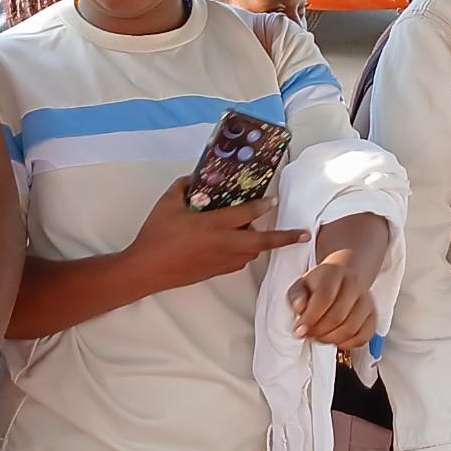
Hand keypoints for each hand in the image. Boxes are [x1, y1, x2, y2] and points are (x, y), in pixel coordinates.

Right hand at [127, 180, 307, 292]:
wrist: (147, 269)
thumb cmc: (157, 235)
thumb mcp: (168, 203)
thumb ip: (184, 187)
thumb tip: (195, 179)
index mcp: (215, 225)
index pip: (248, 213)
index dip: (264, 205)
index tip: (274, 200)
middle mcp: (224, 244)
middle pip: (263, 241)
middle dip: (285, 237)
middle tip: (303, 234)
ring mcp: (222, 260)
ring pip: (252, 252)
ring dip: (260, 243)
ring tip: (262, 234)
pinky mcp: (217, 272)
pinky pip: (239, 261)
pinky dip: (244, 253)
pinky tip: (237, 245)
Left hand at [289, 259, 378, 350]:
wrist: (343, 278)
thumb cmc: (319, 285)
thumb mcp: (302, 285)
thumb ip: (297, 296)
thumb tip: (300, 308)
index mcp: (334, 273)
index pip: (325, 297)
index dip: (310, 318)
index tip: (300, 330)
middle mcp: (354, 285)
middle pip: (338, 316)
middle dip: (319, 332)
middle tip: (308, 335)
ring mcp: (366, 301)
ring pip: (351, 329)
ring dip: (331, 339)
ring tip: (319, 337)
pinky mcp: (373, 316)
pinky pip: (363, 337)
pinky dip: (347, 344)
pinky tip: (335, 340)